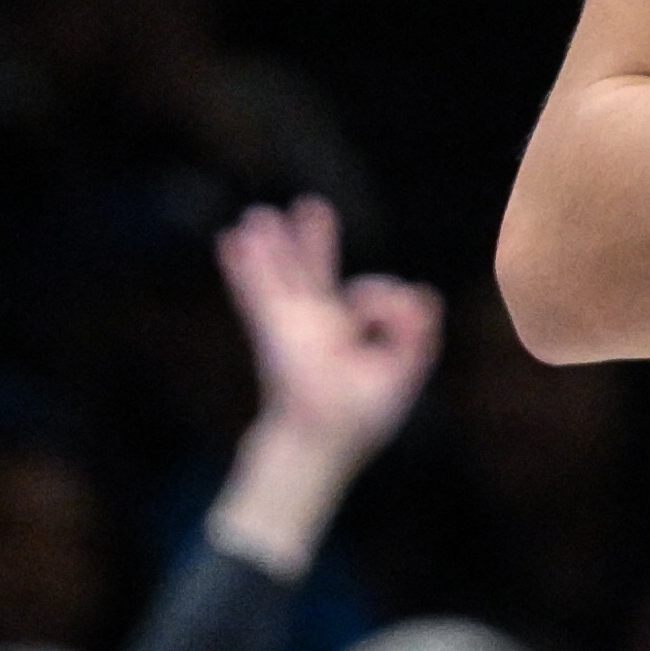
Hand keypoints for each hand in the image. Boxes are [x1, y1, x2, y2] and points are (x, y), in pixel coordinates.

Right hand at [220, 195, 443, 463]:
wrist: (317, 444)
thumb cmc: (358, 418)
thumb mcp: (403, 372)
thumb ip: (417, 330)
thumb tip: (420, 290)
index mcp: (352, 334)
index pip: (374, 297)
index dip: (390, 301)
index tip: (396, 314)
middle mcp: (320, 324)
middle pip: (316, 272)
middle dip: (314, 242)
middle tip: (310, 206)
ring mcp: (292, 324)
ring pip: (283, 275)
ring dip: (271, 246)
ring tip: (258, 216)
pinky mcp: (272, 330)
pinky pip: (256, 291)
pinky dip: (244, 268)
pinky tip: (229, 241)